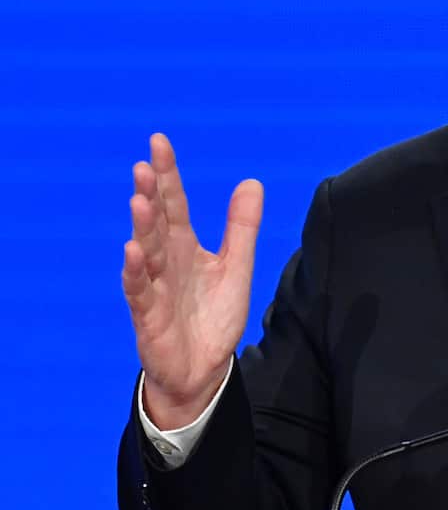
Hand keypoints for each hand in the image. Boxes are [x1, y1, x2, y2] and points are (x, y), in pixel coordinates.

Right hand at [122, 134, 262, 428]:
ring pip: (146, 251)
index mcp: (184, 246)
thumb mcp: (237, 266)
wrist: (205, 367)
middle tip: (143, 164)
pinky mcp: (149, 316)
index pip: (174, 203)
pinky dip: (136, 272)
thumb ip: (242, 226)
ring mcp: (154, 287)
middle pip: (156, 221)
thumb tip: (251, 181)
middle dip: (149, 193)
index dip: (167, 174)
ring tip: (140, 200)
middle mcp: (165, 261)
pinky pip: (140, 291)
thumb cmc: (214, 315)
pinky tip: (132, 251)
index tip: (158, 142)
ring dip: (142, 227)